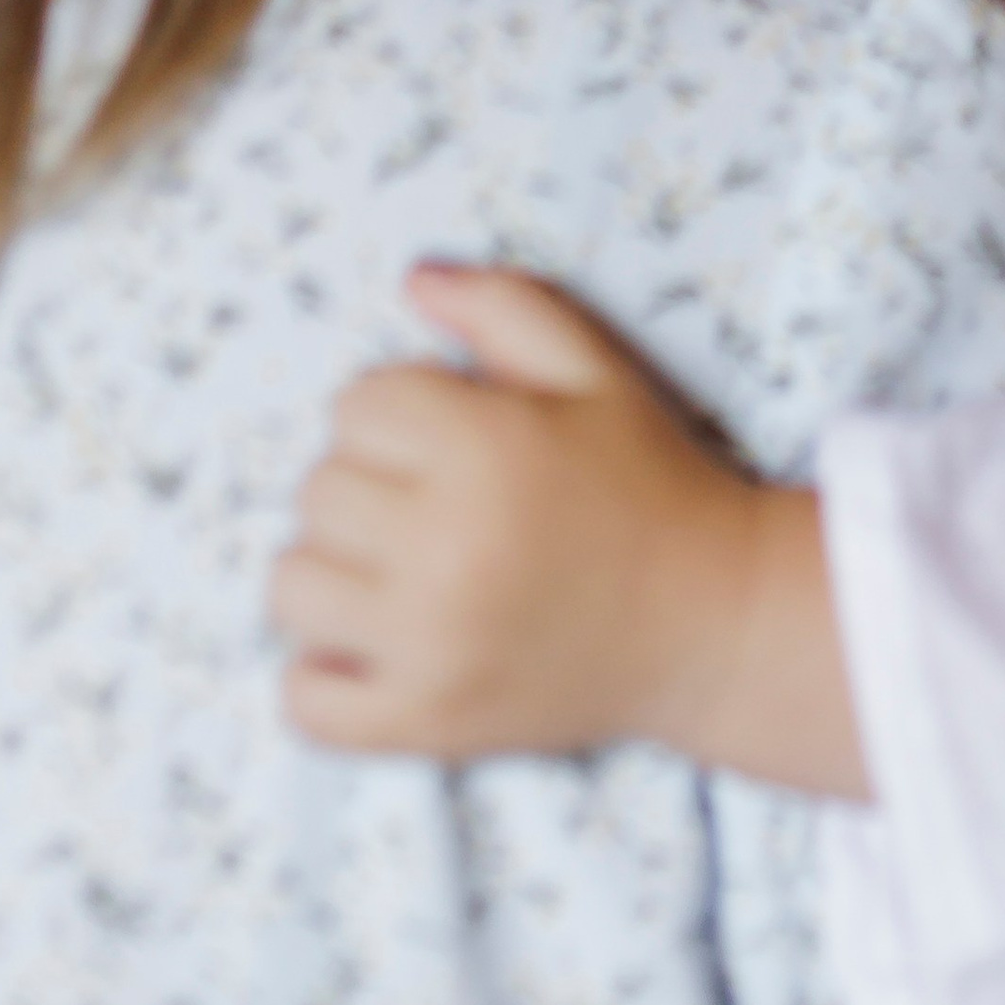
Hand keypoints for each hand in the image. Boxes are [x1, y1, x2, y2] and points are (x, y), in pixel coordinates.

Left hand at [270, 264, 869, 795]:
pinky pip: (304, 701)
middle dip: (369, 484)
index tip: (449, 437)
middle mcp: (448, 549)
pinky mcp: (425, 724)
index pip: (355, 405)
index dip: (399, 410)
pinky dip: (322, 676)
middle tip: (436, 503)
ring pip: (293, 585)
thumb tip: (413, 280)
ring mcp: (431, 646)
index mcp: (487, 451)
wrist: (711, 623)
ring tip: (401, 570)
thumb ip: (503, 306)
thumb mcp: (594, 372)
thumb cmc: (650, 484)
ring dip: (335, 571)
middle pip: (318, 490)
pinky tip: (377, 644)